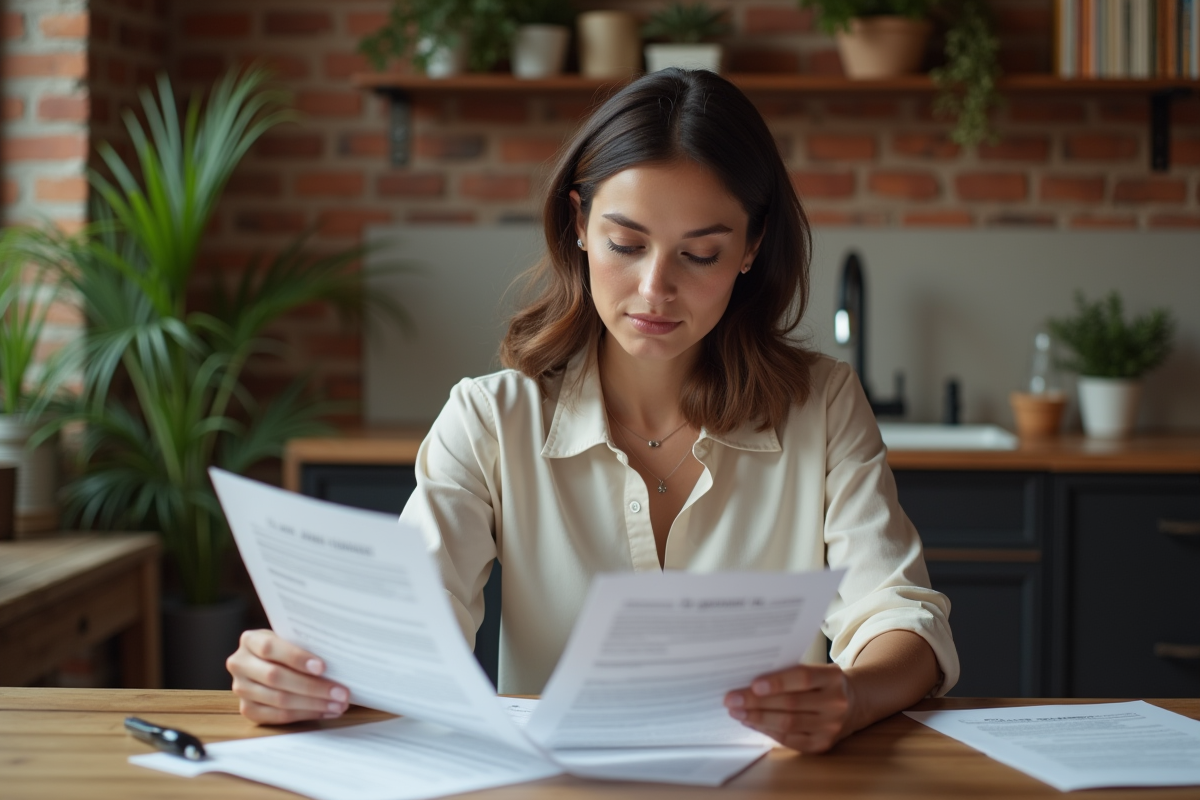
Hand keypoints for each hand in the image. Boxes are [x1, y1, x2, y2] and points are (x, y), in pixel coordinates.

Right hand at [226, 629, 349, 724]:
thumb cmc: (288, 647)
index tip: (322, 667)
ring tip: (338, 704)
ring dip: (313, 704)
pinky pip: (277, 716)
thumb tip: (338, 660)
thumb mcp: (291, 638)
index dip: (296, 657)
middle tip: (341, 692)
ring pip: (279, 700)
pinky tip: (325, 711)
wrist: (268, 662)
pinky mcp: (247, 709)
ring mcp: (241, 689)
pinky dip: (305, 714)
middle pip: (275, 677)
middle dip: (312, 686)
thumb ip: (305, 645)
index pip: (270, 648)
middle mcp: (240, 664)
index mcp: (250, 640)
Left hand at [724, 663, 857, 753]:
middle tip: (731, 699)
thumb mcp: (816, 670)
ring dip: (757, 718)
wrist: (854, 703)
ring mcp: (831, 726)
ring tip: (737, 712)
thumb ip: (789, 673)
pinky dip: (767, 731)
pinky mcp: (823, 744)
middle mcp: (835, 703)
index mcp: (833, 677)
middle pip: (791, 703)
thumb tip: (749, 682)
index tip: (753, 684)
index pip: (803, 678)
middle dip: (756, 702)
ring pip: (788, 723)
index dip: (777, 682)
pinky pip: (790, 739)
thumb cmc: (823, 683)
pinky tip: (751, 722)